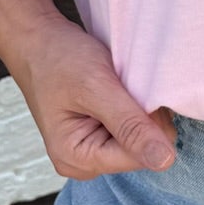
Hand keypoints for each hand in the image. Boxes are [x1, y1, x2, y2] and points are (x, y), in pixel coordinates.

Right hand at [4, 5, 177, 180]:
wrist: (38, 41)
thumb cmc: (57, 59)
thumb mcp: (96, 87)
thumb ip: (130, 126)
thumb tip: (165, 162)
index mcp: (77, 159)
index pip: (141, 156)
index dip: (148, 122)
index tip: (131, 91)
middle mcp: (84, 163)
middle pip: (143, 151)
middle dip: (142, 116)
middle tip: (119, 87)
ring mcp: (92, 151)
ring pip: (142, 139)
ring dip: (138, 109)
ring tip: (114, 87)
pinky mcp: (100, 137)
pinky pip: (133, 129)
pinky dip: (133, 106)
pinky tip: (115, 91)